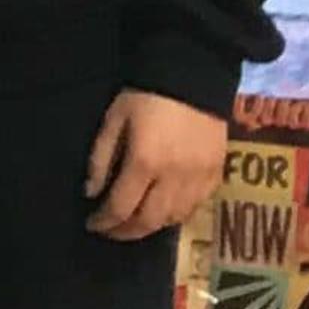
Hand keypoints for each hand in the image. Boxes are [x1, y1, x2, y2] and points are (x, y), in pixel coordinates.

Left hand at [87, 86, 229, 239]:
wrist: (193, 77)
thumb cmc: (145, 96)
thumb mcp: (113, 121)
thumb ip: (100, 159)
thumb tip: (91, 193)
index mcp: (145, 163)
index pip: (121, 207)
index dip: (104, 222)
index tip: (91, 224)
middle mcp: (174, 177)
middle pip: (149, 220)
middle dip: (125, 232)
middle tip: (110, 231)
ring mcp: (199, 178)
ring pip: (175, 218)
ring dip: (151, 226)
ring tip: (133, 223)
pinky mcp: (217, 174)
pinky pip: (197, 207)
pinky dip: (177, 215)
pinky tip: (163, 211)